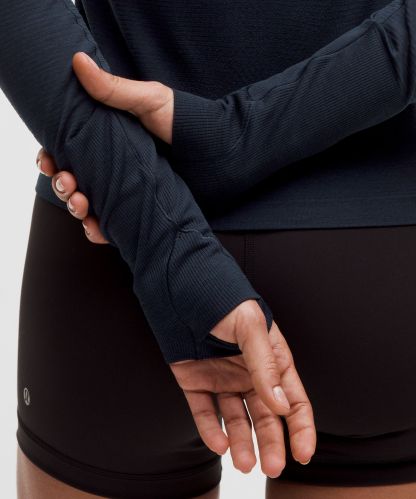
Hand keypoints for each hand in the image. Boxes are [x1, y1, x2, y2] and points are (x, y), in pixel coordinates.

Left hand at [170, 301, 315, 476]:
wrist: (179, 286)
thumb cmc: (222, 299)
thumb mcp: (250, 326)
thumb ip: (266, 365)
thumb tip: (282, 406)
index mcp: (272, 360)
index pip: (293, 399)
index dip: (301, 428)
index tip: (303, 454)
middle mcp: (249, 374)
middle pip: (267, 416)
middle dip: (272, 443)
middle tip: (272, 467)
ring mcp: (223, 379)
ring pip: (236, 419)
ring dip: (241, 442)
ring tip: (244, 463)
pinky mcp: (196, 382)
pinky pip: (205, 411)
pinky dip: (210, 430)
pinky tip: (218, 444)